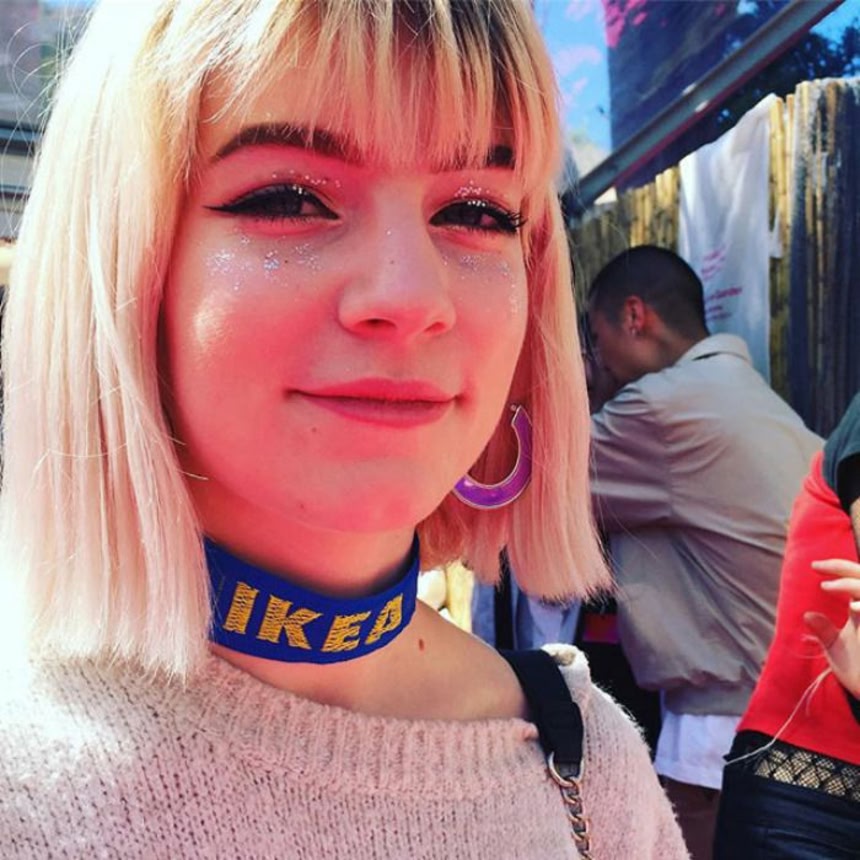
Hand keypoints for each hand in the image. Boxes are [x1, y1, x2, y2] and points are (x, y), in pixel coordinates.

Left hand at [803, 558, 859, 696]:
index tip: (814, 566)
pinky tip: (854, 608)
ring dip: (853, 585)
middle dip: (843, 568)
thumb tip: (808, 615)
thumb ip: (824, 631)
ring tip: (828, 588)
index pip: (856, 578)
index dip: (838, 568)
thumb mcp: (837, 649)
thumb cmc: (857, 672)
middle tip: (817, 567)